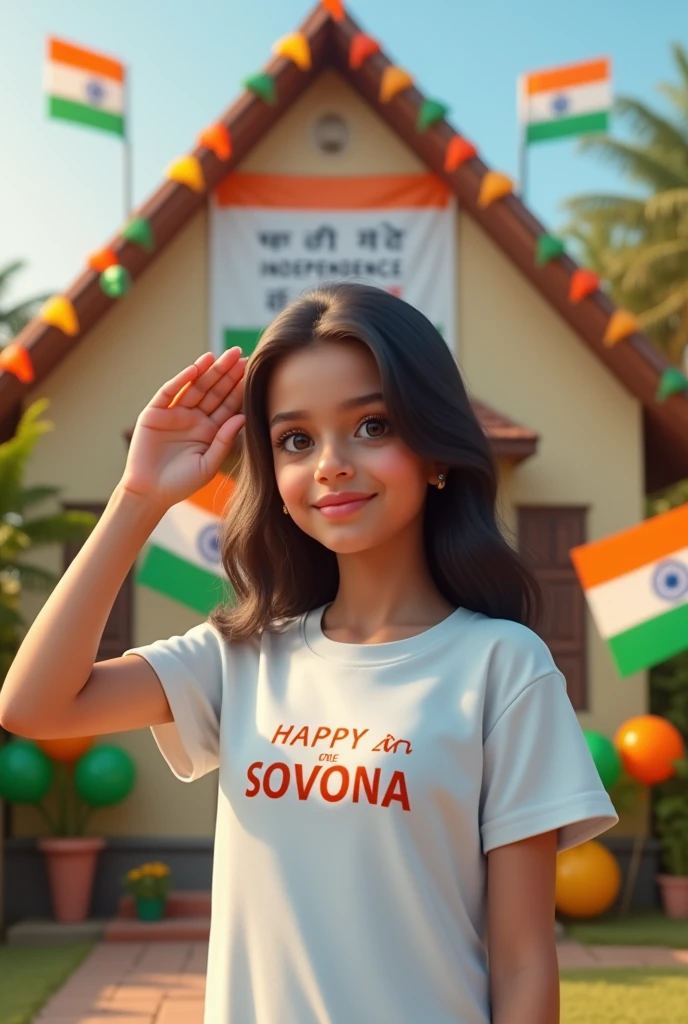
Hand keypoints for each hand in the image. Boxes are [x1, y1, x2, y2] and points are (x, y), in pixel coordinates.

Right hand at [120, 348, 246, 510]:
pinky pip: (169, 393)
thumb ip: (224, 441)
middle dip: (226, 373)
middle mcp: (193, 418)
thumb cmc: (181, 484)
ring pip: (194, 387)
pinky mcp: (154, 413)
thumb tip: (242, 417)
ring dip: (207, 371)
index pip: (227, 405)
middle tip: (240, 355)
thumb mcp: (208, 465)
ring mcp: (174, 414)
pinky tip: (195, 368)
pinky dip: (181, 379)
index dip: (238, 389)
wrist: (150, 493)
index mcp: (209, 430)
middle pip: (213, 391)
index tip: (253, 372)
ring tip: (221, 356)